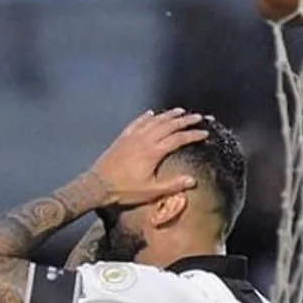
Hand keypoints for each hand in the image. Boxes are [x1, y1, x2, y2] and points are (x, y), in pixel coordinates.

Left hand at [87, 109, 207, 207]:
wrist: (99, 185)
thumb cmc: (126, 191)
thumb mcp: (151, 192)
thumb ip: (172, 185)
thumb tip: (192, 180)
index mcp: (153, 152)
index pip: (178, 139)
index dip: (192, 135)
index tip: (204, 133)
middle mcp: (144, 140)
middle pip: (168, 125)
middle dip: (184, 120)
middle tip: (197, 117)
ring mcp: (133, 136)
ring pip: (154, 121)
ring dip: (168, 115)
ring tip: (179, 111)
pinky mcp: (123, 137)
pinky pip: (137, 122)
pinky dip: (146, 117)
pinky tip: (151, 113)